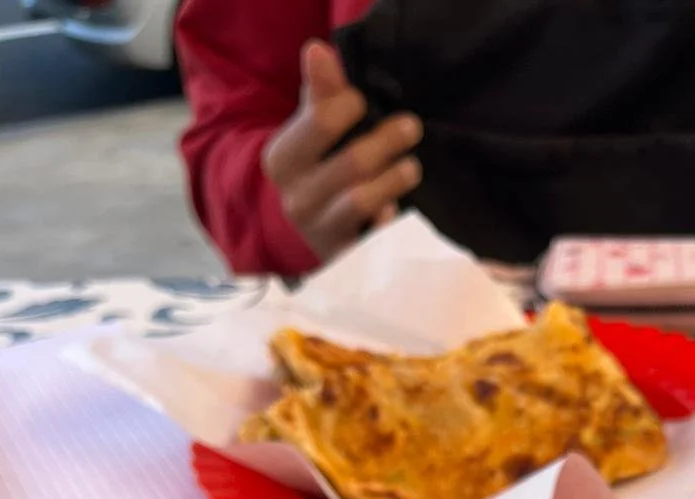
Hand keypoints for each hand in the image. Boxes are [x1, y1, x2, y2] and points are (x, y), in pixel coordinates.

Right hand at [263, 39, 422, 261]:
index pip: (321, 122)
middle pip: (352, 162)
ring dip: (394, 180)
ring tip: (412, 167)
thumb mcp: (305, 130)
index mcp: (283, 159)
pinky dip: (387, 220)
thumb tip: (319, 49)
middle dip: (387, 141)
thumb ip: (318, 92)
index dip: (350, 105)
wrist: (293, 231)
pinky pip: (373, 235)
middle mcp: (298, 196)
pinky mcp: (344, 253)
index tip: (363, 100)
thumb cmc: (309, 168)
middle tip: (411, 126)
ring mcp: (321, 229)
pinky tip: (394, 210)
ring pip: (364, 200)